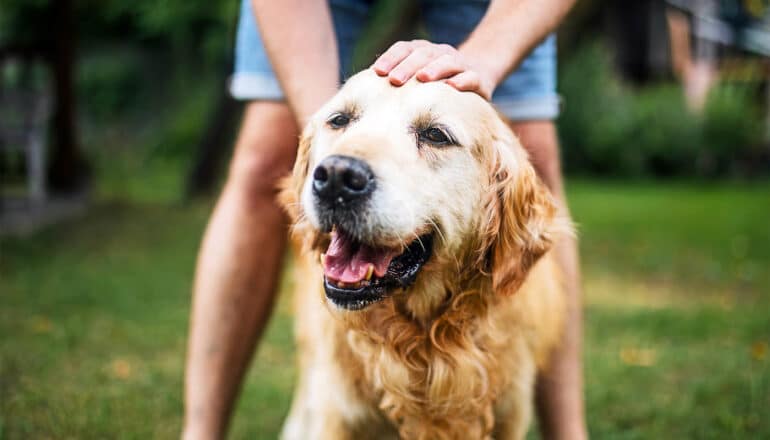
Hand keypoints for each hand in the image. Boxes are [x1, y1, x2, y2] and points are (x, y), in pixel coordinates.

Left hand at [372, 40, 495, 99]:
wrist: (478, 75)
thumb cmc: (438, 82)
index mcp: (423, 51)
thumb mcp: (417, 78)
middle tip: (394, 79)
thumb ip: (398, 80)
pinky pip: (470, 77)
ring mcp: (460, 63)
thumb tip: (366, 92)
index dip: (391, 58)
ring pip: (447, 61)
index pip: (404, 48)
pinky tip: (452, 87)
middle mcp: (441, 53)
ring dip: (434, 69)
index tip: (377, 72)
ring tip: (422, 78)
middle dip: (407, 66)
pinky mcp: (477, 78)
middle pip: (423, 54)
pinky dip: (462, 80)